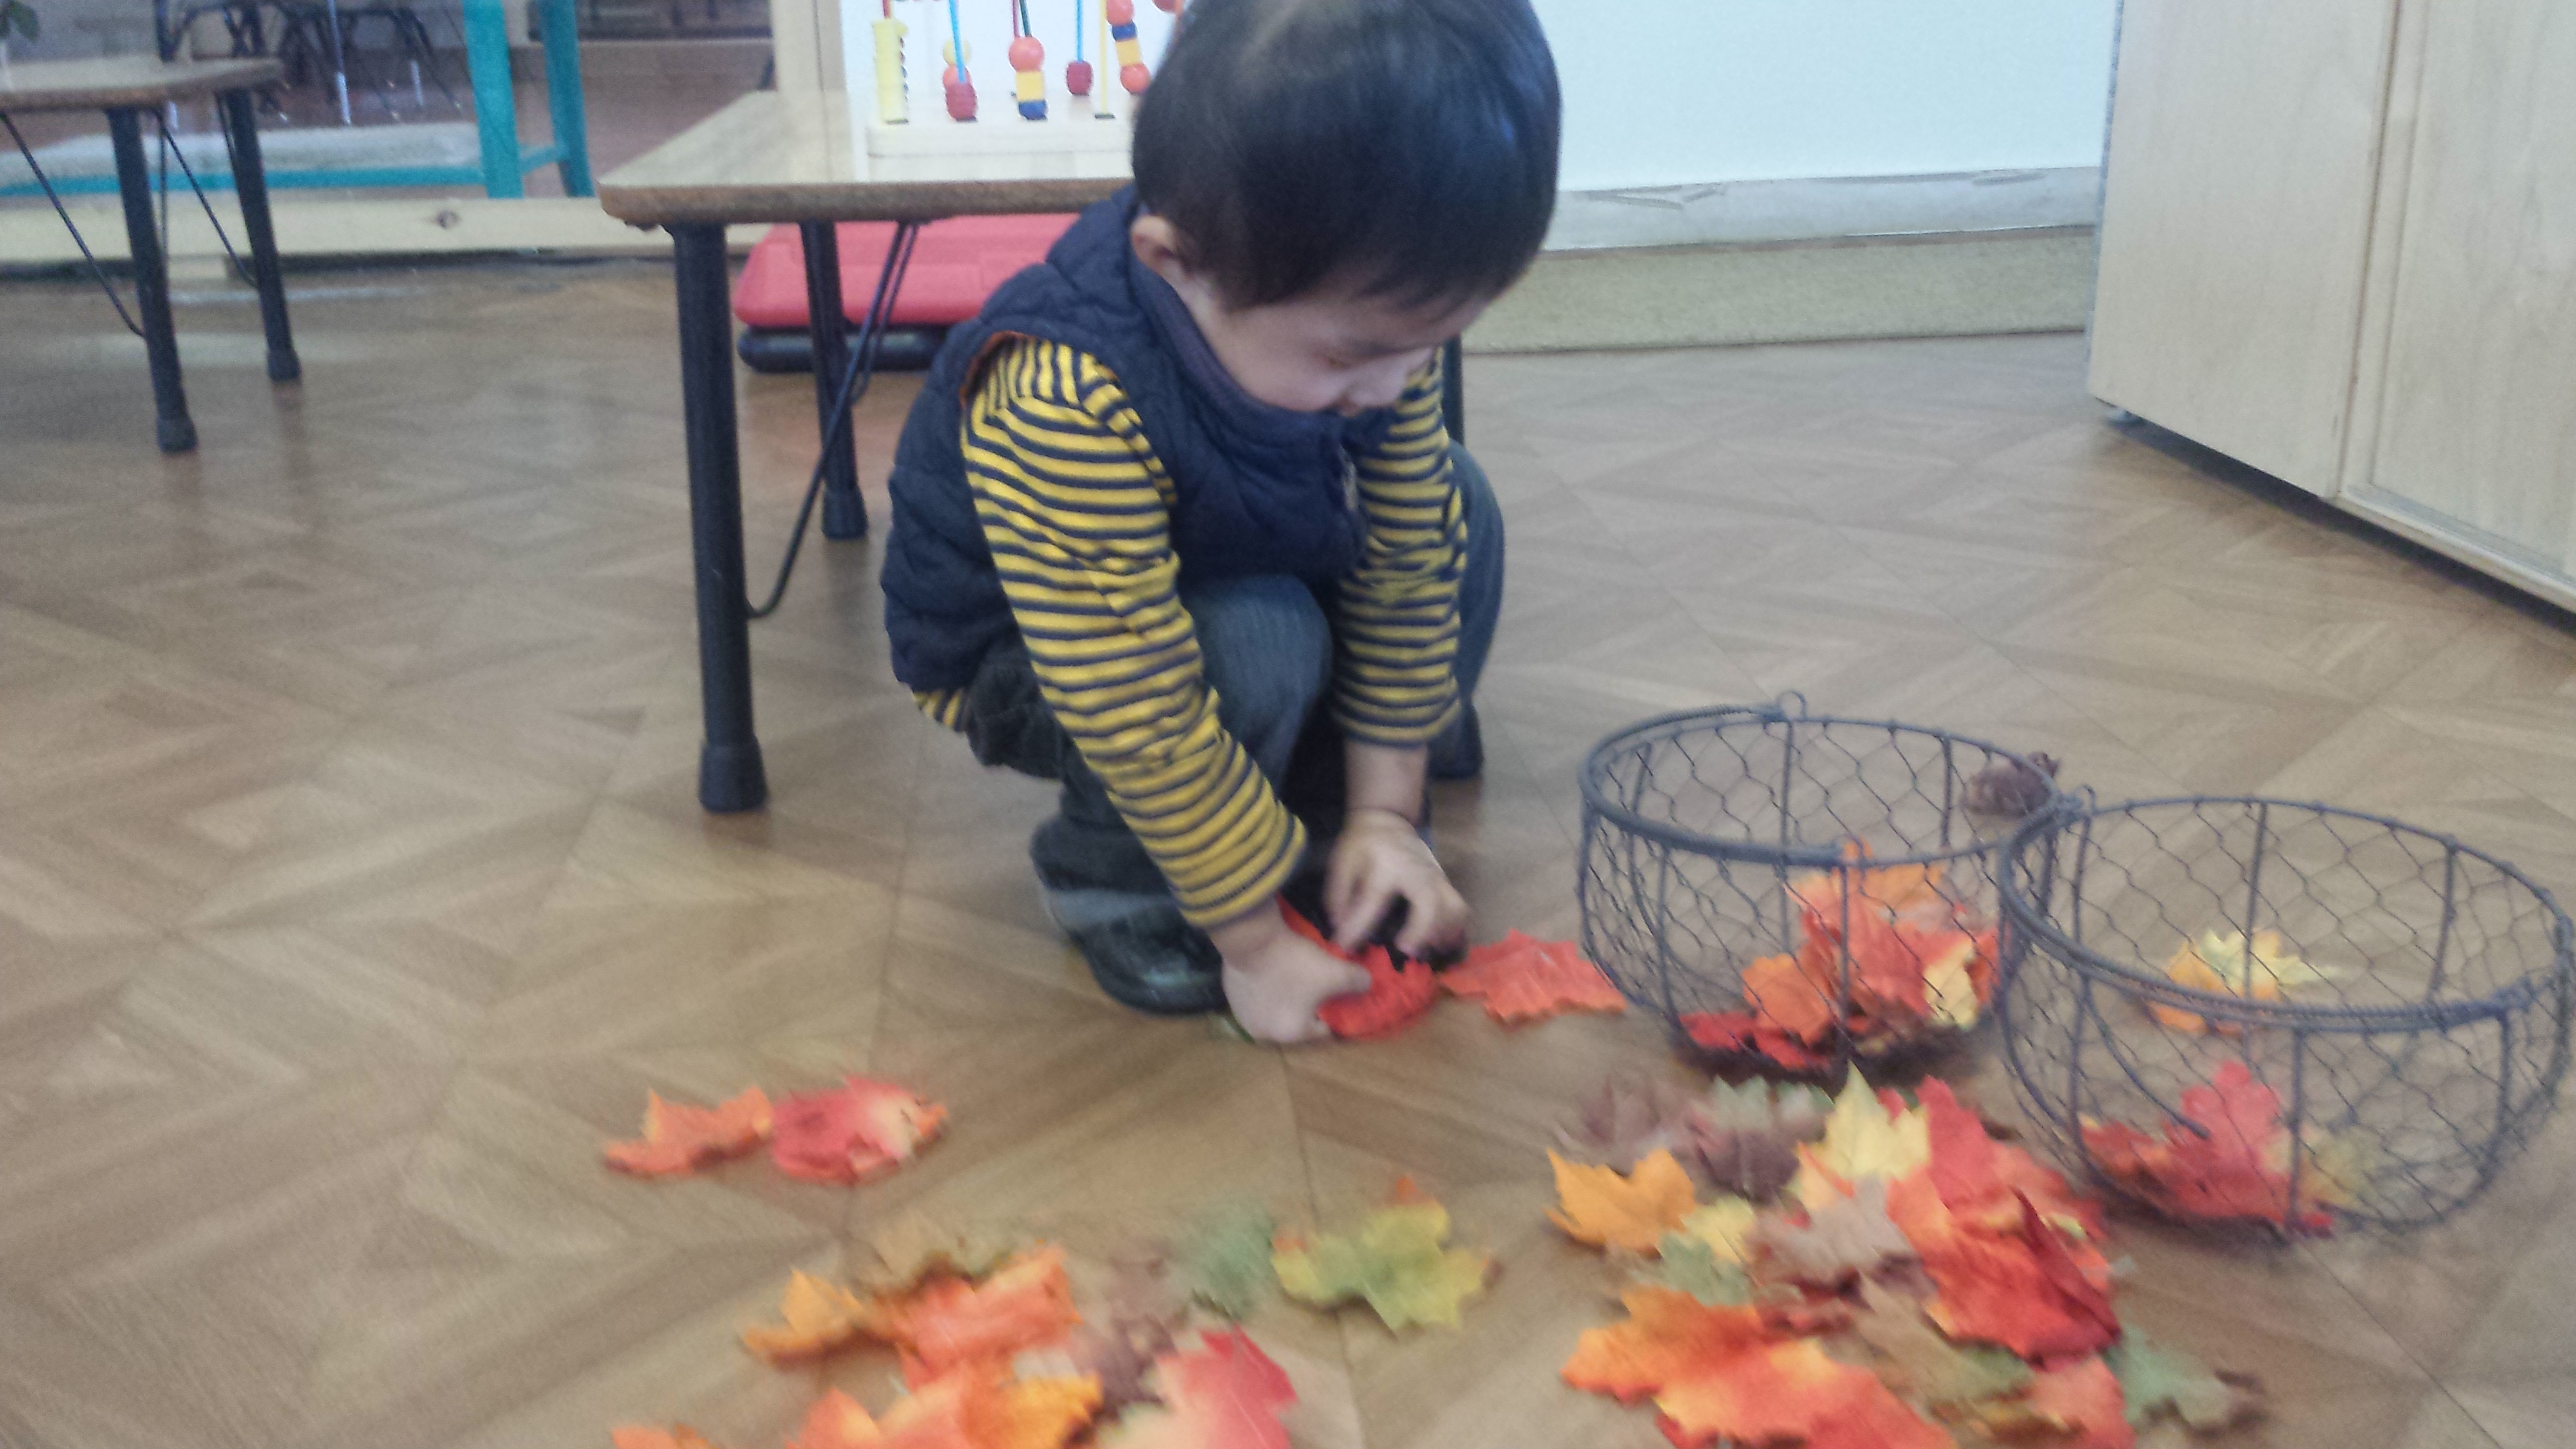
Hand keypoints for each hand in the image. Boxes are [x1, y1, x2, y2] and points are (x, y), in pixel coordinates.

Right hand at [1213, 905, 1372, 1044]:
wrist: (1250, 939)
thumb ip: (1358, 982)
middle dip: (1309, 1010)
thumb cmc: (1295, 962)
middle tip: (1317, 988)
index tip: (1338, 997)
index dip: (1334, 1014)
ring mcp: (1244, 1017)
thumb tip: (1367, 984)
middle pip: (1297, 1024)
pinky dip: (1267, 991)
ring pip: (1275, 1013)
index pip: (1323, 1032)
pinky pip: (1257, 1000)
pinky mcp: (1231, 999)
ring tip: (1295, 980)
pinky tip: (1274, 974)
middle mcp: (1265, 1033)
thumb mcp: (1336, 972)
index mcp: (1292, 1034)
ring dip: (1286, 1002)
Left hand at [1326, 807, 1467, 957]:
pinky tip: (1443, 948)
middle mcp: (1417, 870)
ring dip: (1443, 934)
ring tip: (1425, 952)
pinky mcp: (1446, 885)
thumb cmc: (1363, 845)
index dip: (1359, 926)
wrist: (1388, 820)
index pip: (1374, 899)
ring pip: (1454, 908)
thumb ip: (1339, 897)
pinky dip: (1457, 932)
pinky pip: (1462, 910)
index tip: (1347, 946)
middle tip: (1405, 950)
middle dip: (1421, 931)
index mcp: (1387, 864)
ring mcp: (1437, 877)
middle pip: (1430, 902)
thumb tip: (1342, 931)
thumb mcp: (1342, 863)